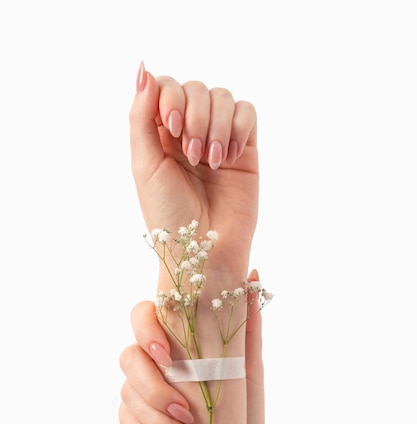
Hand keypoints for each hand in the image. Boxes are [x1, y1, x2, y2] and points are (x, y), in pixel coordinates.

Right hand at [118, 272, 265, 423]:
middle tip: (184, 410)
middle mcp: (152, 357)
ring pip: (127, 392)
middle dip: (152, 386)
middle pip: (128, 357)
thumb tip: (253, 274)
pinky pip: (125, 420)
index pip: (142, 314)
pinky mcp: (138, 415)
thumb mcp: (251, 364)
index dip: (146, 330)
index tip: (167, 355)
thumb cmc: (245, 398)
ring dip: (153, 418)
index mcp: (175, 336)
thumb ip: (247, 323)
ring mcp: (140, 386)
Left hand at [130, 63, 258, 280]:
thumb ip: (141, 116)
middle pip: (195, 88)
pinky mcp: (246, 150)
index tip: (170, 129)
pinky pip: (248, 113)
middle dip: (194, 116)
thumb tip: (143, 69)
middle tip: (191, 153)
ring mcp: (219, 139)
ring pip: (223, 97)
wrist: (204, 250)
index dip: (170, 97)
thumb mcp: (145, 165)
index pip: (166, 86)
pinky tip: (231, 156)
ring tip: (212, 162)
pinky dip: (239, 126)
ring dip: (217, 125)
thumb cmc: (169, 214)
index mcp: (160, 134)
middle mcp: (190, 132)